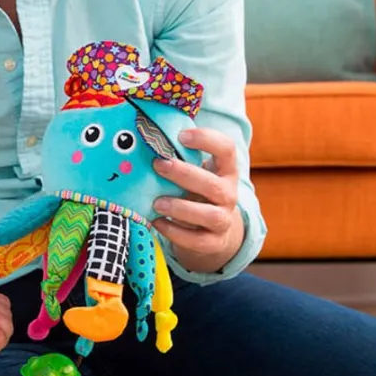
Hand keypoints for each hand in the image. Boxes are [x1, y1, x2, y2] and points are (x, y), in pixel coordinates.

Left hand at [151, 128, 244, 274]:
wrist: (213, 229)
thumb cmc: (197, 191)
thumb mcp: (195, 172)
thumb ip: (180, 157)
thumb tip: (147, 133)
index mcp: (225, 170)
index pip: (227, 149)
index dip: (207, 140)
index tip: (182, 135)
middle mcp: (229, 194)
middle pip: (214, 185)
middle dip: (184, 175)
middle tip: (158, 165)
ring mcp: (224, 220)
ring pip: (209, 215)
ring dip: (180, 208)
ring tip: (156, 202)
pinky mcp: (214, 242)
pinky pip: (197, 240)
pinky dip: (175, 232)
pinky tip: (156, 222)